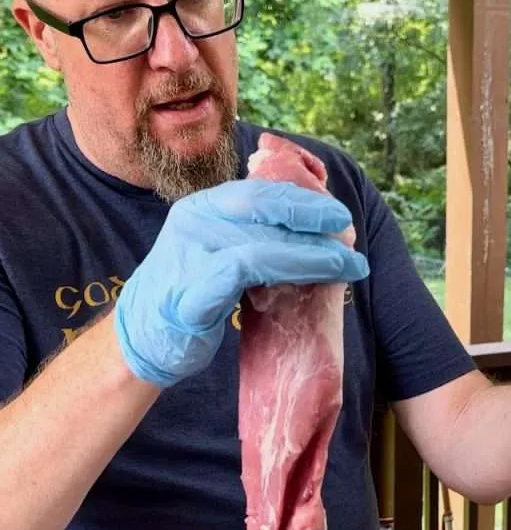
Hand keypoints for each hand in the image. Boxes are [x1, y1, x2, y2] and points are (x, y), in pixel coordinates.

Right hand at [114, 178, 368, 386]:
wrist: (140, 337)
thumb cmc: (189, 292)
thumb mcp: (217, 251)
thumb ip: (251, 235)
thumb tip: (312, 230)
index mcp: (202, 207)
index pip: (259, 192)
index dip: (303, 201)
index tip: (338, 215)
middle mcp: (193, 223)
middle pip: (264, 214)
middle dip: (315, 227)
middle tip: (352, 243)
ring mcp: (188, 258)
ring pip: (260, 247)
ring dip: (311, 257)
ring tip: (347, 267)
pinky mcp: (189, 297)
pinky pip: (239, 277)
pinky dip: (281, 275)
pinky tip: (311, 286)